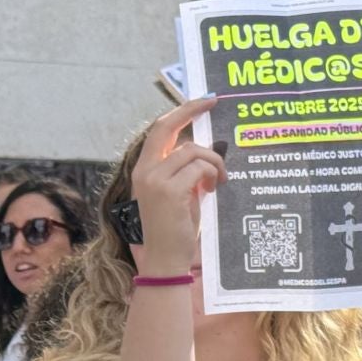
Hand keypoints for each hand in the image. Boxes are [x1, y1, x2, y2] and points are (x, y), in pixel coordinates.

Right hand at [132, 96, 223, 277]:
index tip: (201, 100)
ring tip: (219, 179)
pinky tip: (213, 189)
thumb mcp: (178, 194)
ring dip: (213, 161)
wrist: (165, 260)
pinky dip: (211, 175)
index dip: (180, 111)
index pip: (160, 130)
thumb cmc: (174, 230)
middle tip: (213, 101)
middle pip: (168, 127)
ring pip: (192, 150)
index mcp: (143, 170)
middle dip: (191, 109)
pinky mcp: (170, 191)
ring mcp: (155, 180)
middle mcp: (144, 171)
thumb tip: (206, 152)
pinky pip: (199, 169)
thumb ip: (185, 171)